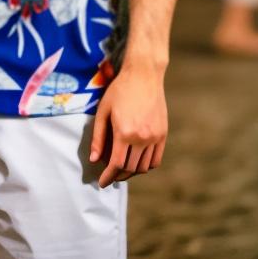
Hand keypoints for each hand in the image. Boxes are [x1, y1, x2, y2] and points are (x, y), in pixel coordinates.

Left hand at [89, 64, 167, 188]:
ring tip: (122, 170)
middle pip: (130, 168)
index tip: (102, 183)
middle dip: (118, 176)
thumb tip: (94, 160)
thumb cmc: (119, 91)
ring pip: (144, 167)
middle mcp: (141, 138)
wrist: (143, 75)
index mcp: (124, 132)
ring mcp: (154, 137)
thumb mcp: (103, 111)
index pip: (116, 165)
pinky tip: (137, 163)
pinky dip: (146, 166)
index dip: (108, 176)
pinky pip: (156, 159)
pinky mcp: (162, 134)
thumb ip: (98, 137)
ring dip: (132, 172)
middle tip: (110, 176)